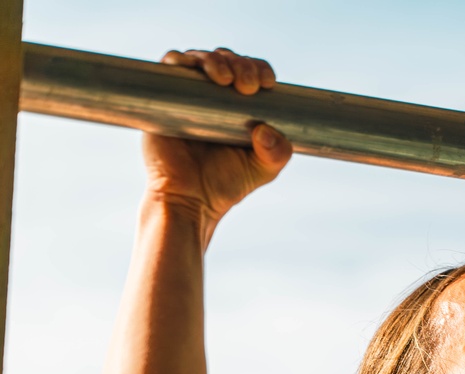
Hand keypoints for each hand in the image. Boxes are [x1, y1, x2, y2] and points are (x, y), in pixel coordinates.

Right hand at [141, 48, 292, 236]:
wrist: (190, 201)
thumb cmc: (226, 185)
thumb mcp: (264, 169)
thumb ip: (278, 152)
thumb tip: (265, 129)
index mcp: (240, 105)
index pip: (252, 72)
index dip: (260, 69)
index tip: (267, 83)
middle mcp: (214, 95)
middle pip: (228, 59)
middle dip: (241, 64)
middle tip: (248, 86)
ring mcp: (188, 94)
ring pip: (200, 58)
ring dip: (215, 60)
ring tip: (226, 79)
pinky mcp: (162, 98)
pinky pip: (169, 66)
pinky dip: (182, 60)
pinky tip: (198, 72)